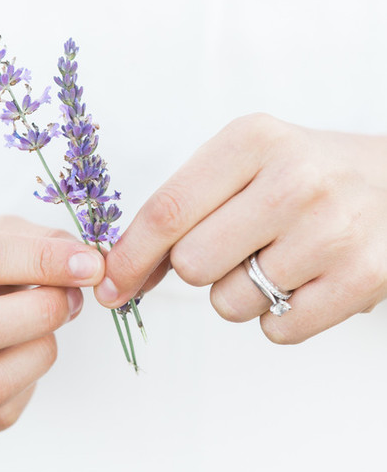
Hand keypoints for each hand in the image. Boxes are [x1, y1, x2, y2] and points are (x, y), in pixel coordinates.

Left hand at [96, 114, 386, 342]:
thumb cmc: (306, 172)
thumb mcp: (246, 161)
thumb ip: (184, 207)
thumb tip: (122, 273)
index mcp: (254, 141)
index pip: (168, 210)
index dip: (130, 256)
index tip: (109, 286)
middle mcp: (295, 182)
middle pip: (192, 264)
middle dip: (201, 266)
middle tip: (237, 243)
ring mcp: (332, 232)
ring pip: (230, 302)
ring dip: (241, 291)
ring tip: (279, 256)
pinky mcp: (361, 280)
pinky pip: (276, 330)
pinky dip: (277, 316)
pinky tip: (304, 279)